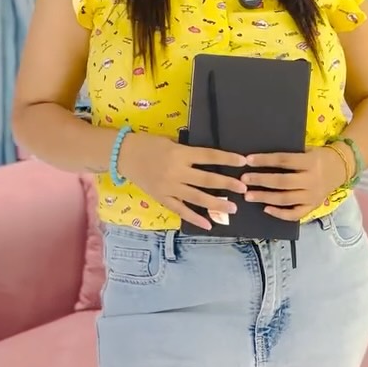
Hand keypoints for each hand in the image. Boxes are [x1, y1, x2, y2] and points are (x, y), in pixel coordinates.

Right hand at [120, 133, 247, 229]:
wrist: (124, 155)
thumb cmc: (148, 144)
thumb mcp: (171, 142)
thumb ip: (188, 152)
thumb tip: (210, 159)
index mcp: (180, 153)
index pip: (209, 156)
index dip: (227, 158)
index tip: (243, 161)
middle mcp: (177, 171)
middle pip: (207, 179)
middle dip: (227, 184)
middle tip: (243, 188)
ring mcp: (169, 187)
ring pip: (197, 198)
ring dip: (216, 204)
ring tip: (231, 208)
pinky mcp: (162, 198)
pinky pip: (180, 210)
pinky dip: (194, 218)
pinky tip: (208, 224)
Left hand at [241, 146, 349, 220]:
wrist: (341, 168)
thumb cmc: (319, 156)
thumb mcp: (308, 149)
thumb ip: (290, 153)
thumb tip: (261, 156)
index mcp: (310, 162)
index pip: (284, 160)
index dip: (265, 160)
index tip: (248, 160)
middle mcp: (312, 180)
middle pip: (282, 182)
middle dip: (261, 180)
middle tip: (243, 180)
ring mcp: (313, 196)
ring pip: (286, 199)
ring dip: (265, 198)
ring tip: (248, 196)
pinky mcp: (313, 207)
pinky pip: (295, 214)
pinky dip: (280, 214)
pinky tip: (266, 209)